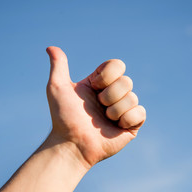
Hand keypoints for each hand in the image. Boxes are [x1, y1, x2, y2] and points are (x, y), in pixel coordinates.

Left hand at [46, 46, 145, 167]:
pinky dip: (127, 119)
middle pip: (127, 81)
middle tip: (98, 108)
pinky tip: (117, 126)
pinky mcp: (132, 124)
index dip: (107, 75)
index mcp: (101, 83)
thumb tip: (50, 48)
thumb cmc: (63, 117)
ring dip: (115, 111)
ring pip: (133, 98)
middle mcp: (114, 94)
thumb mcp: (58, 88)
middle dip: (110, 96)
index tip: (94, 86)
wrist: (72, 144)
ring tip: (104, 120)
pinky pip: (141, 113)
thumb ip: (58, 66)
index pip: (117, 65)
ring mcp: (124, 109)